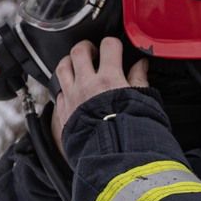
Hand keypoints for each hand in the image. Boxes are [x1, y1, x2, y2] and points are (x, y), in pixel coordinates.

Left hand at [52, 37, 149, 153]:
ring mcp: (71, 97)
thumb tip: (141, 65)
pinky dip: (64, 87)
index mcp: (109, 79)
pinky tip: (72, 90)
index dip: (112, 44)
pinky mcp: (63, 112)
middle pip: (78, 51)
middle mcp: (86, 85)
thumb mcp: (143, 102)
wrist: (114, 156)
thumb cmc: (131, 132)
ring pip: (61, 68)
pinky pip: (58, 92)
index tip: (115, 48)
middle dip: (86, 47)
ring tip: (77, 65)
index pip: (108, 46)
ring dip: (69, 62)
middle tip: (92, 51)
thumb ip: (140, 80)